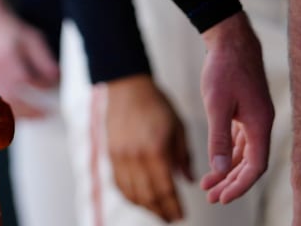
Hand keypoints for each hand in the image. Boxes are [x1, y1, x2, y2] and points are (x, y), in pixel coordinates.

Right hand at [0, 0, 58, 118]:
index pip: (24, 78)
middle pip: (10, 98)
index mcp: (7, 57)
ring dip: (17, 113)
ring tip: (35, 115)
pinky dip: (7, 111)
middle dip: (28, 110)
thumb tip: (56, 77)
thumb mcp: (31, 39)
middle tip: (44, 113)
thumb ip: (44, 58)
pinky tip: (20, 111)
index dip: (40, 86)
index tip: (51, 86)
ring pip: (0, 105)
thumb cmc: (11, 31)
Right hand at [99, 75, 190, 221]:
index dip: (174, 206)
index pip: (166, 189)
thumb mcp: (178, 128)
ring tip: (158, 212)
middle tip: (172, 218)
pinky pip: (119, 183)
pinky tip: (140, 199)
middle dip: (161, 211)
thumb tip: (189, 181)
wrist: (128, 87)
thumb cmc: (157, 105)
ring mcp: (120, 157)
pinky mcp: (110, 154)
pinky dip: (129, 196)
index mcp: (156, 150)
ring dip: (146, 207)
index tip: (181, 215)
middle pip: (148, 196)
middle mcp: (135, 157)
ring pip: (132, 193)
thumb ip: (184, 157)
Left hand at [197, 13, 272, 204]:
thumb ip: (219, 137)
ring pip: (244, 153)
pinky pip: (240, 140)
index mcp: (260, 124)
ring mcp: (255, 116)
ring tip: (208, 185)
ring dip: (228, 169)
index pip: (256, 167)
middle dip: (232, 182)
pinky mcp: (246, 109)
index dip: (240, 185)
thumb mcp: (217, 103)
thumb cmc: (224, 67)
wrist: (231, 37)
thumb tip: (218, 169)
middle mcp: (262, 123)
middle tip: (212, 198)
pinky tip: (216, 162)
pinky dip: (228, 153)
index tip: (222, 197)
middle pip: (251, 163)